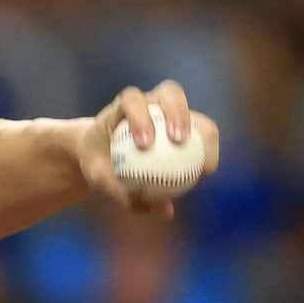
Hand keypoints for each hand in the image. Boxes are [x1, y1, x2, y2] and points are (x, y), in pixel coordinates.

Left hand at [76, 79, 221, 217]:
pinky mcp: (185, 122)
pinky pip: (201, 134)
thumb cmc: (98, 164)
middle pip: (170, 92)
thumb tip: (161, 210)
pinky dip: (204, 151)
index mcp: (123, 105)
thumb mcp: (99, 178)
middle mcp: (150, 100)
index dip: (140, 117)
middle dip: (178, 112)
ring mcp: (170, 109)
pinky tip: (204, 175)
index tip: (145, 144)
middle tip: (179, 142)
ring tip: (203, 164)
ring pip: (195, 113)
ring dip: (202, 133)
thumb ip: (120, 191)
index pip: (132, 100)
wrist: (102, 155)